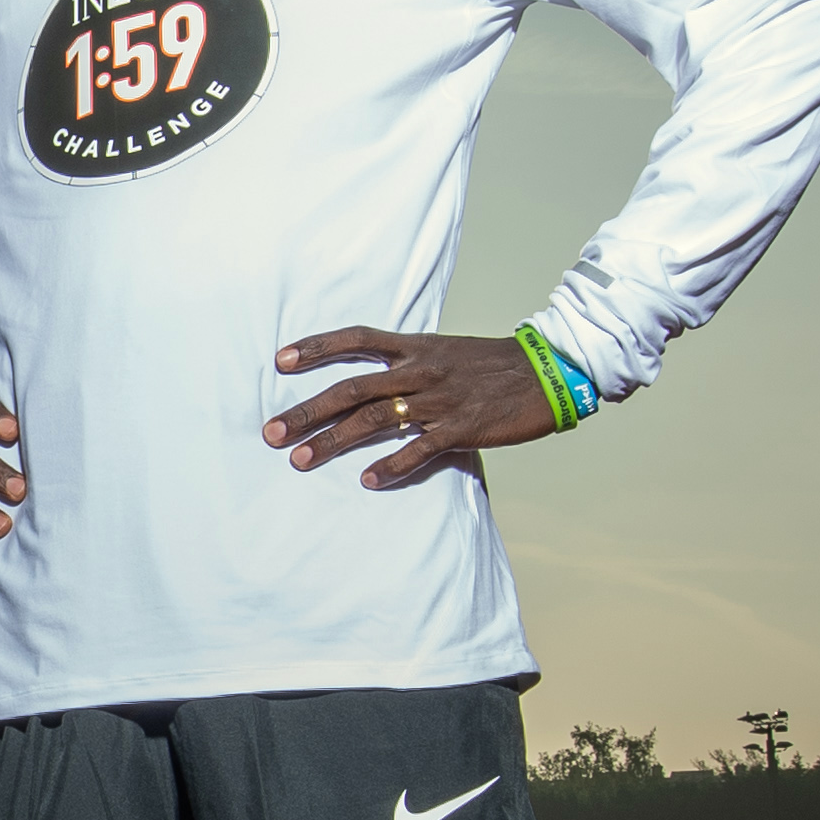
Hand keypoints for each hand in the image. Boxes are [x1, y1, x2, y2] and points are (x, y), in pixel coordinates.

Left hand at [264, 326, 553, 489]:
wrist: (549, 371)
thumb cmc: (493, 366)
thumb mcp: (447, 352)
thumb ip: (409, 364)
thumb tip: (373, 383)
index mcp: (416, 346)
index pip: (357, 338)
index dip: (318, 347)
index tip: (280, 361)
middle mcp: (420, 370)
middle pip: (352, 388)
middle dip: (307, 410)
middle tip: (271, 432)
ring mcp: (439, 400)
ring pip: (374, 419)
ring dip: (333, 441)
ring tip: (300, 461)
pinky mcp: (462, 428)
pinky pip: (419, 449)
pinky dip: (392, 466)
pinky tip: (367, 481)